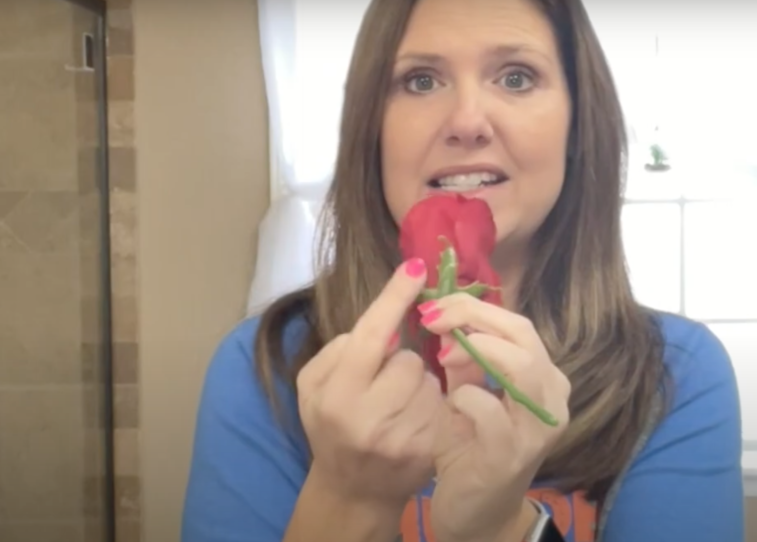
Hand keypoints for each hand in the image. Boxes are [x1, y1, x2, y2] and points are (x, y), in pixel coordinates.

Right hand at [296, 259, 442, 510]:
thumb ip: (342, 349)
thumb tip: (387, 326)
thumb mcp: (313, 386)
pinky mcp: (429, 449)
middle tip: (384, 384)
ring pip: (430, 380)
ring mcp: (403, 437)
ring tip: (397, 406)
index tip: (415, 265)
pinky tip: (413, 422)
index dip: (394, 298)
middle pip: (409, 359)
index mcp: (336, 395)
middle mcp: (369, 417)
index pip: (371, 336)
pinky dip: (432, 405)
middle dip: (401, 362)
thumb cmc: (329, 426)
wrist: (352, 490)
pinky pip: (443, 403)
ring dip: (418, 385)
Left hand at [419, 293, 570, 541]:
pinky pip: (491, 409)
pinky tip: (451, 404)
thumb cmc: (470, 451)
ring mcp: (537, 428)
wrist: (476, 516)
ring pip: (520, 365)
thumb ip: (463, 361)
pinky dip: (465, 397)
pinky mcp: (514, 454)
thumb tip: (445, 318)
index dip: (475, 308)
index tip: (435, 307)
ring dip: (475, 351)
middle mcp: (552, 399)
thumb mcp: (467, 397)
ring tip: (444, 357)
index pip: (518, 325)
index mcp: (545, 379)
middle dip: (473, 318)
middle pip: (523, 336)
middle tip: (433, 320)